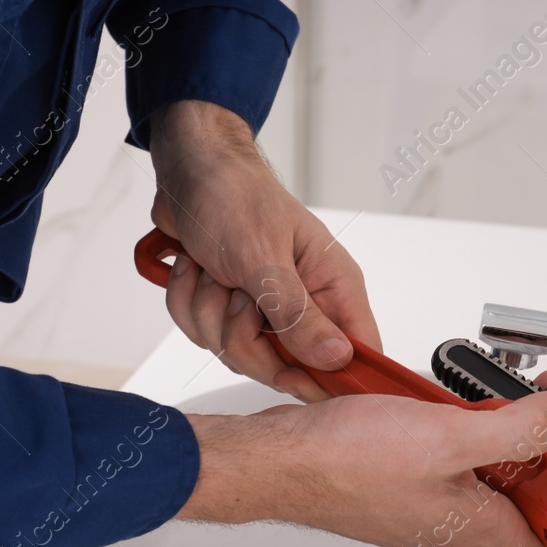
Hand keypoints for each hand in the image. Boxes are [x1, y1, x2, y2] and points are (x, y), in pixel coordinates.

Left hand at [148, 100, 379, 403]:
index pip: (358, 353)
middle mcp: (307, 302)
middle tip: (236, 297)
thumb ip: (298, 315)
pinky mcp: (232, 309)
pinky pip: (208, 337)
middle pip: (288, 367)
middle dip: (245, 337)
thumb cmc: (234, 196)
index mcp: (333, 286)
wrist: (189, 169)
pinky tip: (196, 270)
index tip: (288, 372)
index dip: (328, 377)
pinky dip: (190, 305)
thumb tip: (337, 358)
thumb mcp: (264, 258)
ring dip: (210, 313)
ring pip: (239, 352)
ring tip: (213, 271)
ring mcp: (267, 310)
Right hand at [179, 383, 546, 546]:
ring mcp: (435, 501)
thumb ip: (521, 429)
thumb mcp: (450, 438)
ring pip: (501, 475)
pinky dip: (481, 427)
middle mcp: (460, 525)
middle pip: (536, 503)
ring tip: (534, 396)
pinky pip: (464, 457)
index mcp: (478, 533)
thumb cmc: (342, 466)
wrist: (278, 459)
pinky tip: (477, 398)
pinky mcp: (413, 477)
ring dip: (525, 434)